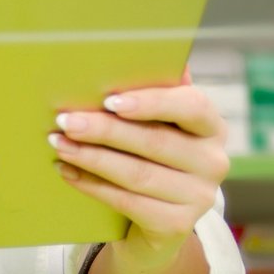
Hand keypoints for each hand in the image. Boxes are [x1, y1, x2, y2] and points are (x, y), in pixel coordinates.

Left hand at [49, 82, 228, 270]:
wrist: (158, 223)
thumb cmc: (154, 158)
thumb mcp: (161, 125)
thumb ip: (156, 92)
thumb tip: (148, 48)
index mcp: (211, 127)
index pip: (191, 106)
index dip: (151, 102)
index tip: (110, 101)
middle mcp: (213, 162)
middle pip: (154, 142)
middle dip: (104, 130)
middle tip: (65, 120)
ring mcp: (198, 198)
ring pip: (136, 173)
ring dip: (91, 157)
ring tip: (59, 144)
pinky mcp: (176, 226)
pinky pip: (127, 202)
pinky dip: (92, 185)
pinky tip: (67, 172)